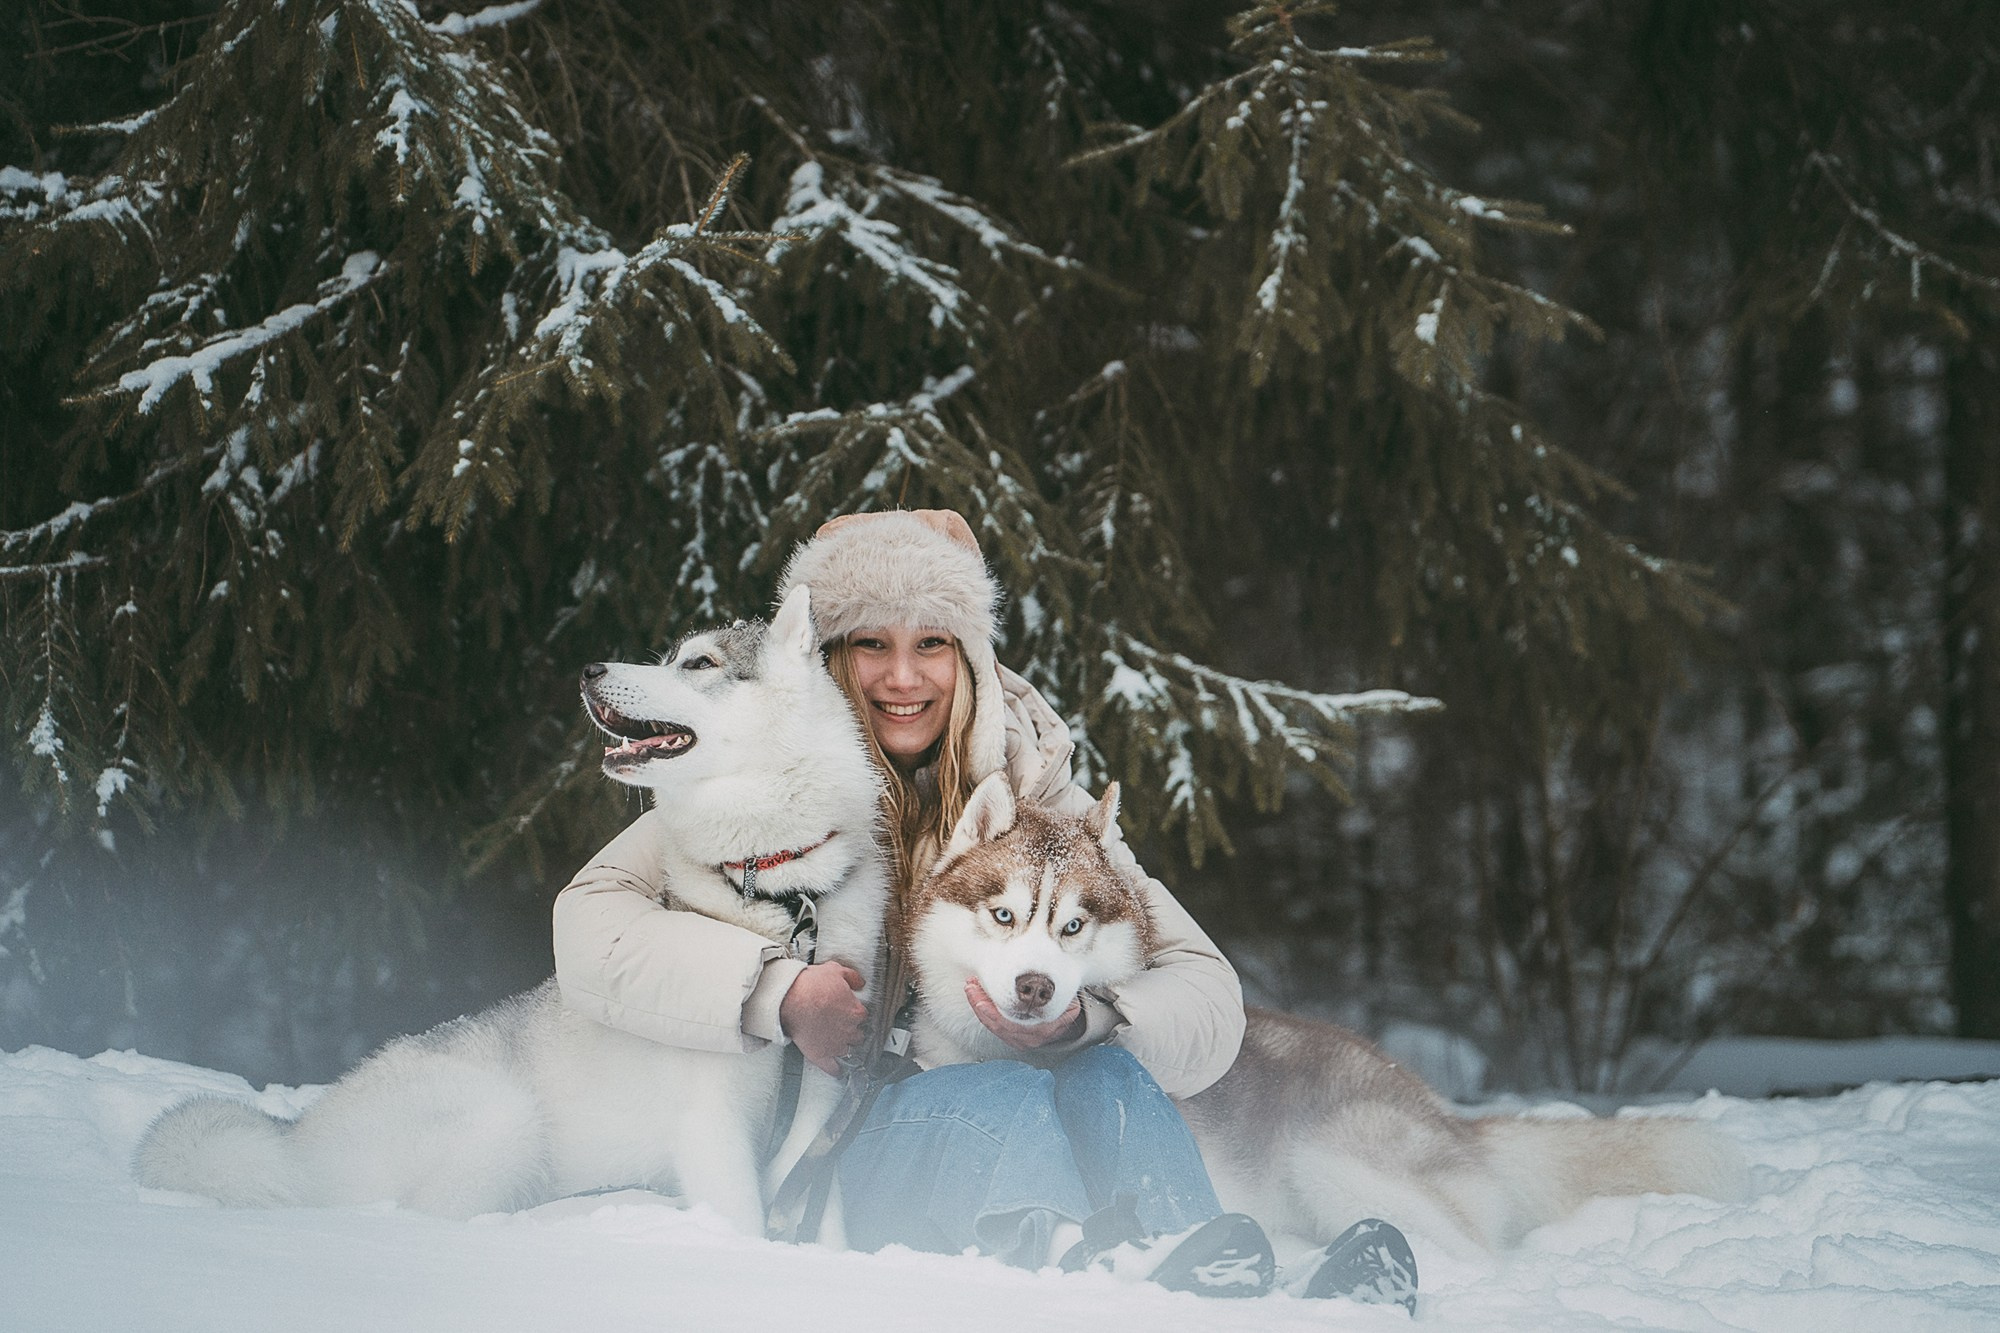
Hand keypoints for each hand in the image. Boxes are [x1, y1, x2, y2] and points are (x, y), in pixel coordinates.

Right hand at [780, 962, 865, 1074]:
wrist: (789, 999)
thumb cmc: (810, 985)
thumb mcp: (835, 971)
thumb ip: (851, 977)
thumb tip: (859, 982)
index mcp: (855, 1011)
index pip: (862, 1015)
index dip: (854, 1013)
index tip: (848, 1011)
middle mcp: (849, 1030)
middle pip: (858, 1034)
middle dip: (851, 1030)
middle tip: (841, 1025)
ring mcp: (835, 1045)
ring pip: (848, 1051)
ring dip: (845, 1047)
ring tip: (838, 1044)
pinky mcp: (820, 1055)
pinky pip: (833, 1068)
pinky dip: (836, 1070)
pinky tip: (838, 1070)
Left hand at [965, 978, 1084, 1050]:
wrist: (1064, 1028)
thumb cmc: (1064, 1014)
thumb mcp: (1068, 1008)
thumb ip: (1064, 1005)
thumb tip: (1062, 997)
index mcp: (1038, 1033)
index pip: (1008, 1025)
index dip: (992, 1014)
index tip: (980, 1002)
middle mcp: (1025, 1040)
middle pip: (995, 1025)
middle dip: (979, 1005)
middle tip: (971, 987)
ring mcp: (1016, 1040)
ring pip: (991, 1025)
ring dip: (978, 1006)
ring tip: (971, 988)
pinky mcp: (1009, 1037)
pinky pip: (992, 1025)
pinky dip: (983, 1011)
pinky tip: (977, 998)